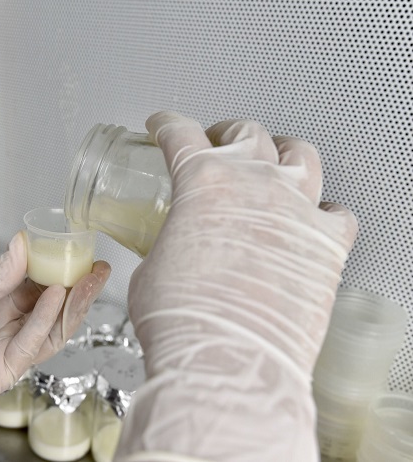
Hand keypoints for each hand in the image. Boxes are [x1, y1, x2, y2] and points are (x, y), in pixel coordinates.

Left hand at [0, 232, 109, 460]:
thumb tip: (22, 243)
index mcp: (2, 304)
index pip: (42, 284)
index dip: (65, 271)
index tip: (83, 252)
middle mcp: (12, 326)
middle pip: (57, 309)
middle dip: (80, 290)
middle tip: (99, 269)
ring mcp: (11, 349)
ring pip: (53, 329)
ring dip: (72, 306)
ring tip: (87, 280)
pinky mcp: (4, 370)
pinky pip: (31, 344)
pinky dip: (45, 320)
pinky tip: (54, 297)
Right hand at [117, 112, 356, 460]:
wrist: (226, 363)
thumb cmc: (183, 322)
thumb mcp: (150, 269)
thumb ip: (167, 242)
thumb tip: (172, 248)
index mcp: (203, 182)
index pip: (180, 134)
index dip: (166, 124)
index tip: (163, 125)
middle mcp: (254, 185)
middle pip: (246, 132)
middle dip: (226, 133)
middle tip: (217, 143)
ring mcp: (297, 211)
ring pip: (300, 154)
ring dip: (281, 154)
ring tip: (273, 164)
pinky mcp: (327, 246)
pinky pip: (337, 212)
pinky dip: (323, 212)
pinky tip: (311, 220)